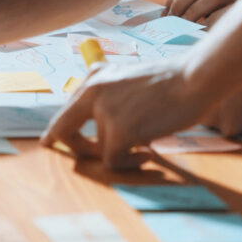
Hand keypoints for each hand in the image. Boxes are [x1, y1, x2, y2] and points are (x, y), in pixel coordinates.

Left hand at [40, 58, 205, 168]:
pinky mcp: (118, 132)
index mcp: (96, 78)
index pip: (66, 109)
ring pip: (102, 149)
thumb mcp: (131, 78)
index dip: (55, 129)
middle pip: (66, 132)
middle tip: (96, 156)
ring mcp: (104, 112)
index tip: (47, 142)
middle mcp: (93, 92)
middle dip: (79, 149)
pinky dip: (130, 164)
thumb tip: (101, 126)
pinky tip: (150, 154)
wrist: (194, 79)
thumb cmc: (173, 81)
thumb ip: (111, 96)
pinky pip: (114, 162)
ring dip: (123, 152)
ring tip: (149, 143)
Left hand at [165, 0, 241, 25]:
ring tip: (185, 27)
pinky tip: (205, 33)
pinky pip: (231, 10)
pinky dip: (215, 21)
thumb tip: (178, 24)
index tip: (164, 13)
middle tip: (172, 21)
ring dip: (195, 10)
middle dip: (181, 2)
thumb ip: (208, 10)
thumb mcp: (230, 9)